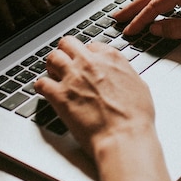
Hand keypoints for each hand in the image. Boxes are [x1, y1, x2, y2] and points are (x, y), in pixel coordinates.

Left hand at [35, 36, 155, 155]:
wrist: (124, 137)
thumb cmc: (135, 117)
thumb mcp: (139, 85)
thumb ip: (124, 73)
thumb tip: (120, 73)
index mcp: (110, 57)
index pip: (91, 45)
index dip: (87, 55)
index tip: (86, 63)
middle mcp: (89, 63)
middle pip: (68, 43)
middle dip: (66, 52)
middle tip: (65, 62)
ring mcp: (73, 77)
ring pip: (52, 58)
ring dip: (52, 66)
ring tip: (53, 74)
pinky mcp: (60, 95)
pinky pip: (41, 82)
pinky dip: (41, 86)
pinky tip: (44, 90)